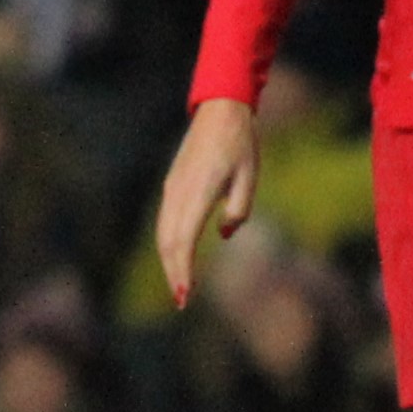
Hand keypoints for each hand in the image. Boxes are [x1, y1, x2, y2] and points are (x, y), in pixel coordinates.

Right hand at [155, 99, 261, 309]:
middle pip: (168, 241)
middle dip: (173, 273)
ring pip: (163, 233)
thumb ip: (238, 210)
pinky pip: (166, 221)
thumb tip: (223, 234)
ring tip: (179, 286)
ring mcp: (172, 188)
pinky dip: (168, 244)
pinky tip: (177, 257)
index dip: (182, 270)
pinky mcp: (173, 185)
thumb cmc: (240, 143)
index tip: (185, 294)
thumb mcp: (249, 177)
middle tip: (182, 301)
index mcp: (198, 191)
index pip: (183, 239)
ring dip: (169, 261)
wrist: (220, 110)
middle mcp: (179, 192)